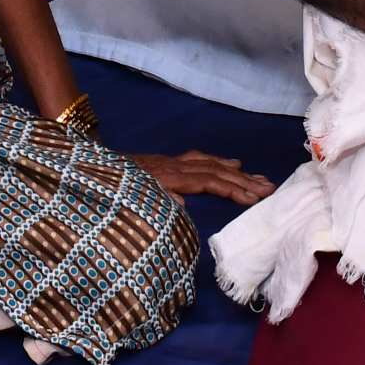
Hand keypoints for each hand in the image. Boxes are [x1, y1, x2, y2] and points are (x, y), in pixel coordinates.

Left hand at [129, 149, 273, 206]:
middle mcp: (176, 166)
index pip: (210, 181)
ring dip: (238, 171)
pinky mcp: (169, 162)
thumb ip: (156, 200)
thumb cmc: (115, 188)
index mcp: (171, 177)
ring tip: (260, 178)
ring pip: (212, 164)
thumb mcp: (132, 197)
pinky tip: (231, 163)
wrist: (95, 167)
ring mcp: (174, 162)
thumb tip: (182, 206)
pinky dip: (219, 161)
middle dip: (244, 180)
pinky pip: (201, 159)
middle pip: (217, 171)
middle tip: (270, 188)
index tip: (255, 198)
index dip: (233, 188)